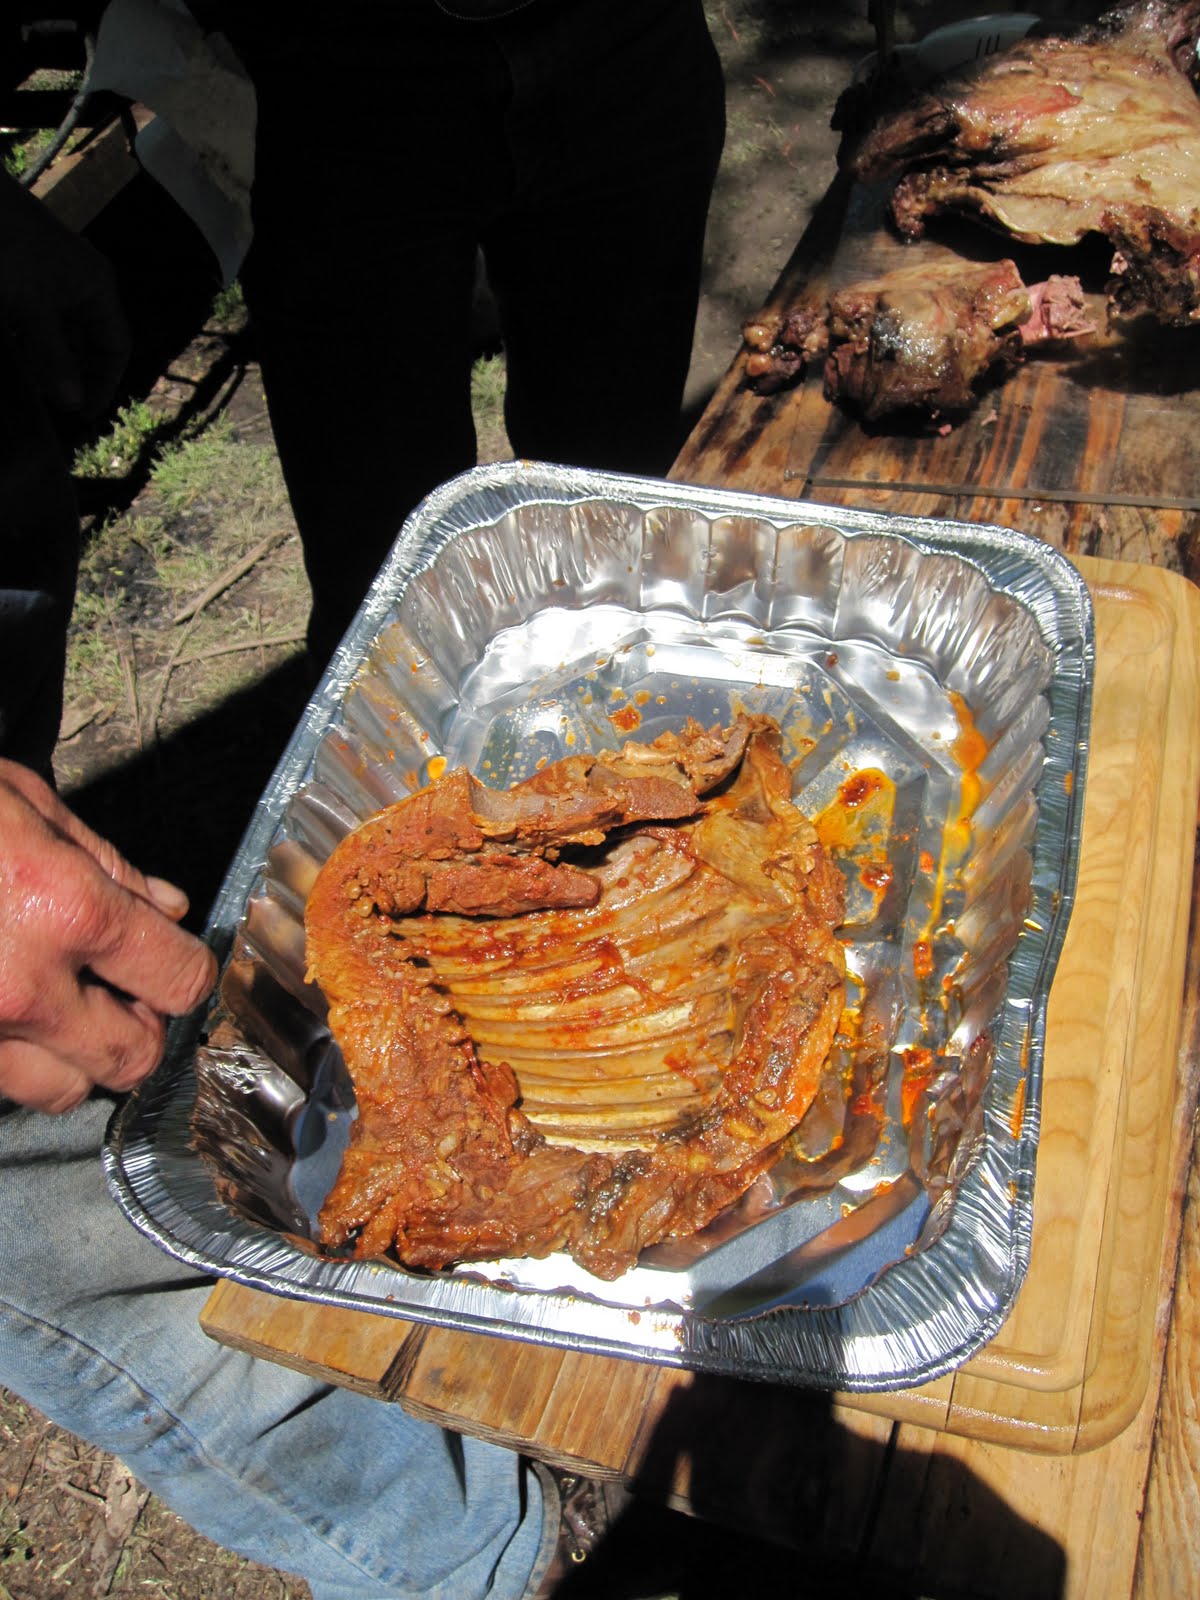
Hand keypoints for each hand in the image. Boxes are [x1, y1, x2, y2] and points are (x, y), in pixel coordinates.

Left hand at [0, 170, 129, 419]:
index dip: (104, 382)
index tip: (83, 411)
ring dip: (44, 360)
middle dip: (71, 374)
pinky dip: (24, 340)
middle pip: (86, 342)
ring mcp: (50, 279)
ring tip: (28, 385)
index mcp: (96, 288)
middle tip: (52, 404)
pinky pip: (32, 319)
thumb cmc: (8, 247)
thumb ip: (54, 356)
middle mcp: (80, 284)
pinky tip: (11, 355)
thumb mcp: (32, 308)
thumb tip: (75, 402)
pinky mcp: (22, 275)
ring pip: (57, 332)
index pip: (116, 346)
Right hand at [0, 761, 217, 1113]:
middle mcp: (21, 989)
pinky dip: (7, 1061)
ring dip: (72, 1057)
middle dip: (138, 1026)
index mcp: (65, 911)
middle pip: (131, 1057)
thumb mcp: (23, 801)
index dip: (187, 971)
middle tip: (119, 989)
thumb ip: (105, 863)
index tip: (175, 962)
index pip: (178, 980)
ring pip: (60, 1092)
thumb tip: (164, 907)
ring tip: (53, 1006)